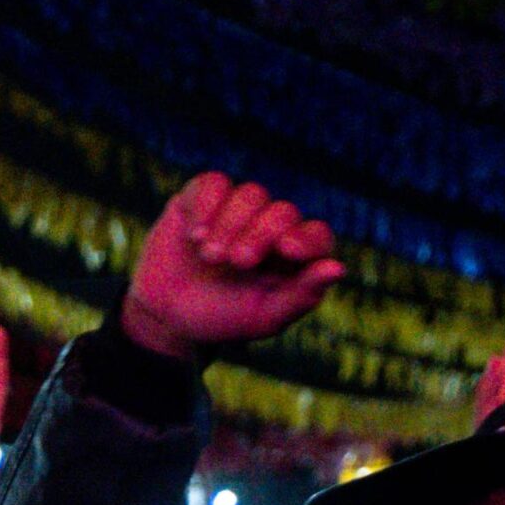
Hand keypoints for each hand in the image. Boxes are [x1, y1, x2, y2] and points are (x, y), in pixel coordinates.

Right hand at [121, 174, 341, 362]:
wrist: (166, 318)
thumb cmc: (221, 320)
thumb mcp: (262, 318)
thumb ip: (301, 296)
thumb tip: (338, 269)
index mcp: (291, 257)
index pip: (316, 236)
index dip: (307, 238)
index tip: (287, 249)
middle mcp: (269, 227)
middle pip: (281, 212)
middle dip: (260, 234)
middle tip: (237, 262)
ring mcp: (236, 209)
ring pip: (249, 194)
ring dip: (230, 225)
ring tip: (210, 256)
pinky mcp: (202, 198)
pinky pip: (213, 184)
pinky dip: (206, 207)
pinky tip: (195, 235)